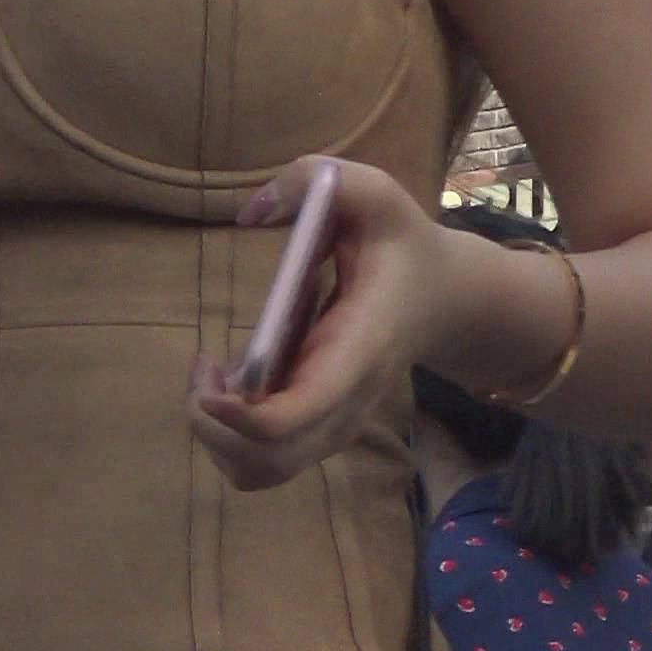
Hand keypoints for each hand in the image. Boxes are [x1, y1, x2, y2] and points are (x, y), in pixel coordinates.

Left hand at [188, 156, 449, 491]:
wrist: (446, 298)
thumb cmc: (402, 244)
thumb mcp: (371, 192)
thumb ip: (310, 179)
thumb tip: (248, 214)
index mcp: (357, 350)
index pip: (300, 414)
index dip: (243, 415)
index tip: (210, 376)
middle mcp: (345, 402)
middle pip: (268, 462)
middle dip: (214, 427)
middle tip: (205, 368)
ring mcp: (333, 422)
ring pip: (260, 472)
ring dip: (217, 435)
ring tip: (212, 376)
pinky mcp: (318, 426)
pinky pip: (263, 458)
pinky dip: (230, 435)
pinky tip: (231, 380)